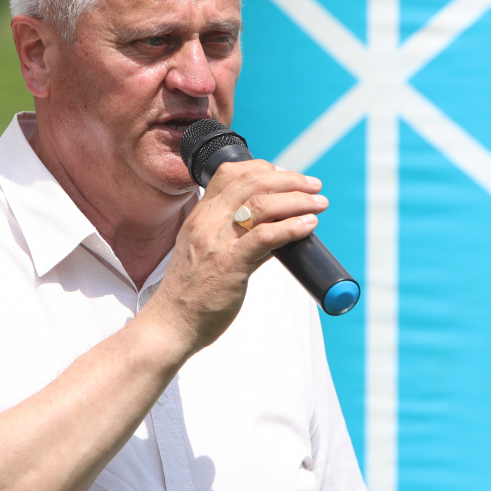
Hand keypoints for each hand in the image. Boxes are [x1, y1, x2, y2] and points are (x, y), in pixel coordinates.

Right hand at [142, 159, 327, 354]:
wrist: (172, 322)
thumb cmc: (191, 292)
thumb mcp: (206, 252)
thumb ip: (237, 238)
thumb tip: (275, 232)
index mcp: (200, 215)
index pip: (229, 173)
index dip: (261, 168)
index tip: (285, 176)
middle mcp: (207, 222)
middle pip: (251, 182)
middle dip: (288, 179)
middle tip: (313, 186)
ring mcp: (217, 241)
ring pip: (262, 204)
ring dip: (297, 200)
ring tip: (318, 204)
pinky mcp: (230, 264)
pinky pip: (266, 236)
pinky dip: (292, 227)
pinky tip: (308, 226)